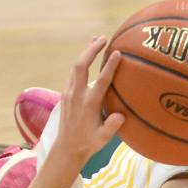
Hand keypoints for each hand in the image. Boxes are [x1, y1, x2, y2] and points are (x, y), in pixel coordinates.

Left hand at [52, 36, 124, 161]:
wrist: (66, 149)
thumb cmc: (88, 143)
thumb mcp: (103, 138)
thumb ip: (112, 126)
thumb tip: (121, 115)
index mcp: (88, 104)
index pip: (101, 81)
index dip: (109, 66)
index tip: (118, 53)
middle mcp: (76, 95)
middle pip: (81, 66)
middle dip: (91, 50)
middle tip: (103, 38)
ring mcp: (69, 93)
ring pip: (75, 67)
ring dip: (85, 53)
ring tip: (96, 40)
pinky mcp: (65, 94)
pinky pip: (72, 73)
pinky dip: (81, 62)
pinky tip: (87, 57)